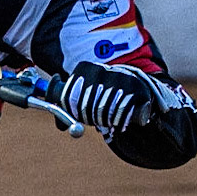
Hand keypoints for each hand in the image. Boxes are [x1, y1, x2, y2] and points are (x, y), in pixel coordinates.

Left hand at [51, 61, 172, 131]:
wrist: (131, 85)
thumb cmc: (101, 93)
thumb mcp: (83, 95)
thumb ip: (68, 108)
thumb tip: (61, 126)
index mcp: (84, 68)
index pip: (69, 96)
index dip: (72, 112)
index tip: (79, 117)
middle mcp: (101, 69)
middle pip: (85, 104)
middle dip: (87, 118)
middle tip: (92, 122)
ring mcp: (119, 76)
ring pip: (103, 108)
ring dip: (103, 121)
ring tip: (105, 121)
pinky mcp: (135, 87)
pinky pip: (122, 110)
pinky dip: (118, 121)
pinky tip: (118, 121)